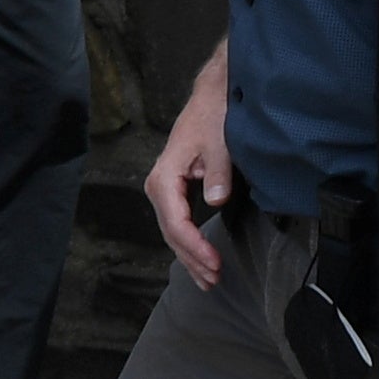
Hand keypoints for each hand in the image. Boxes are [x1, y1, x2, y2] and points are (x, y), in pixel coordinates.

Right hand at [148, 69, 233, 283]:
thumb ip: (218, 172)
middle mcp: (159, 188)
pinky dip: (191, 243)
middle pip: (172, 234)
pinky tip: (201, 259)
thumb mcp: (219, 142)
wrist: (211, 98)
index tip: (213, 262)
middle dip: (192, 259)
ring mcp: (165, 190)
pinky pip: (180, 223)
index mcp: (164, 178)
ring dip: (190, 257)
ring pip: (174, 232)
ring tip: (208, 279)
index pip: (176, 223)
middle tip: (214, 280)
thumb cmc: (213, 117)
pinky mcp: (176, 191)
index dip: (194, 246)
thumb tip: (215, 200)